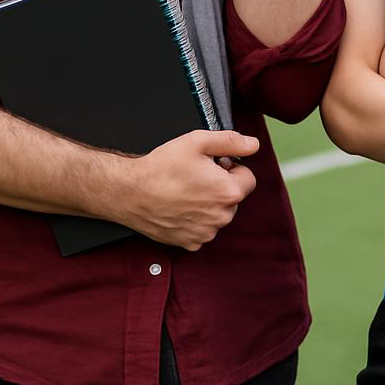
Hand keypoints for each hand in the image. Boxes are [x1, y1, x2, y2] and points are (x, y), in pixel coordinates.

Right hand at [112, 130, 258, 250]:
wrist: (130, 193)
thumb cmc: (162, 167)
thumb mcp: (198, 141)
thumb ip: (231, 141)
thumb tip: (253, 145)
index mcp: (228, 192)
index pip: (248, 178)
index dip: (231, 167)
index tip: (214, 164)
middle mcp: (221, 217)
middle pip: (233, 197)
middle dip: (220, 185)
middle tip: (196, 175)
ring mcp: (206, 233)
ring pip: (218, 213)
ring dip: (208, 202)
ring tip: (185, 190)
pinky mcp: (190, 243)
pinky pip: (203, 228)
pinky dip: (195, 219)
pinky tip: (179, 206)